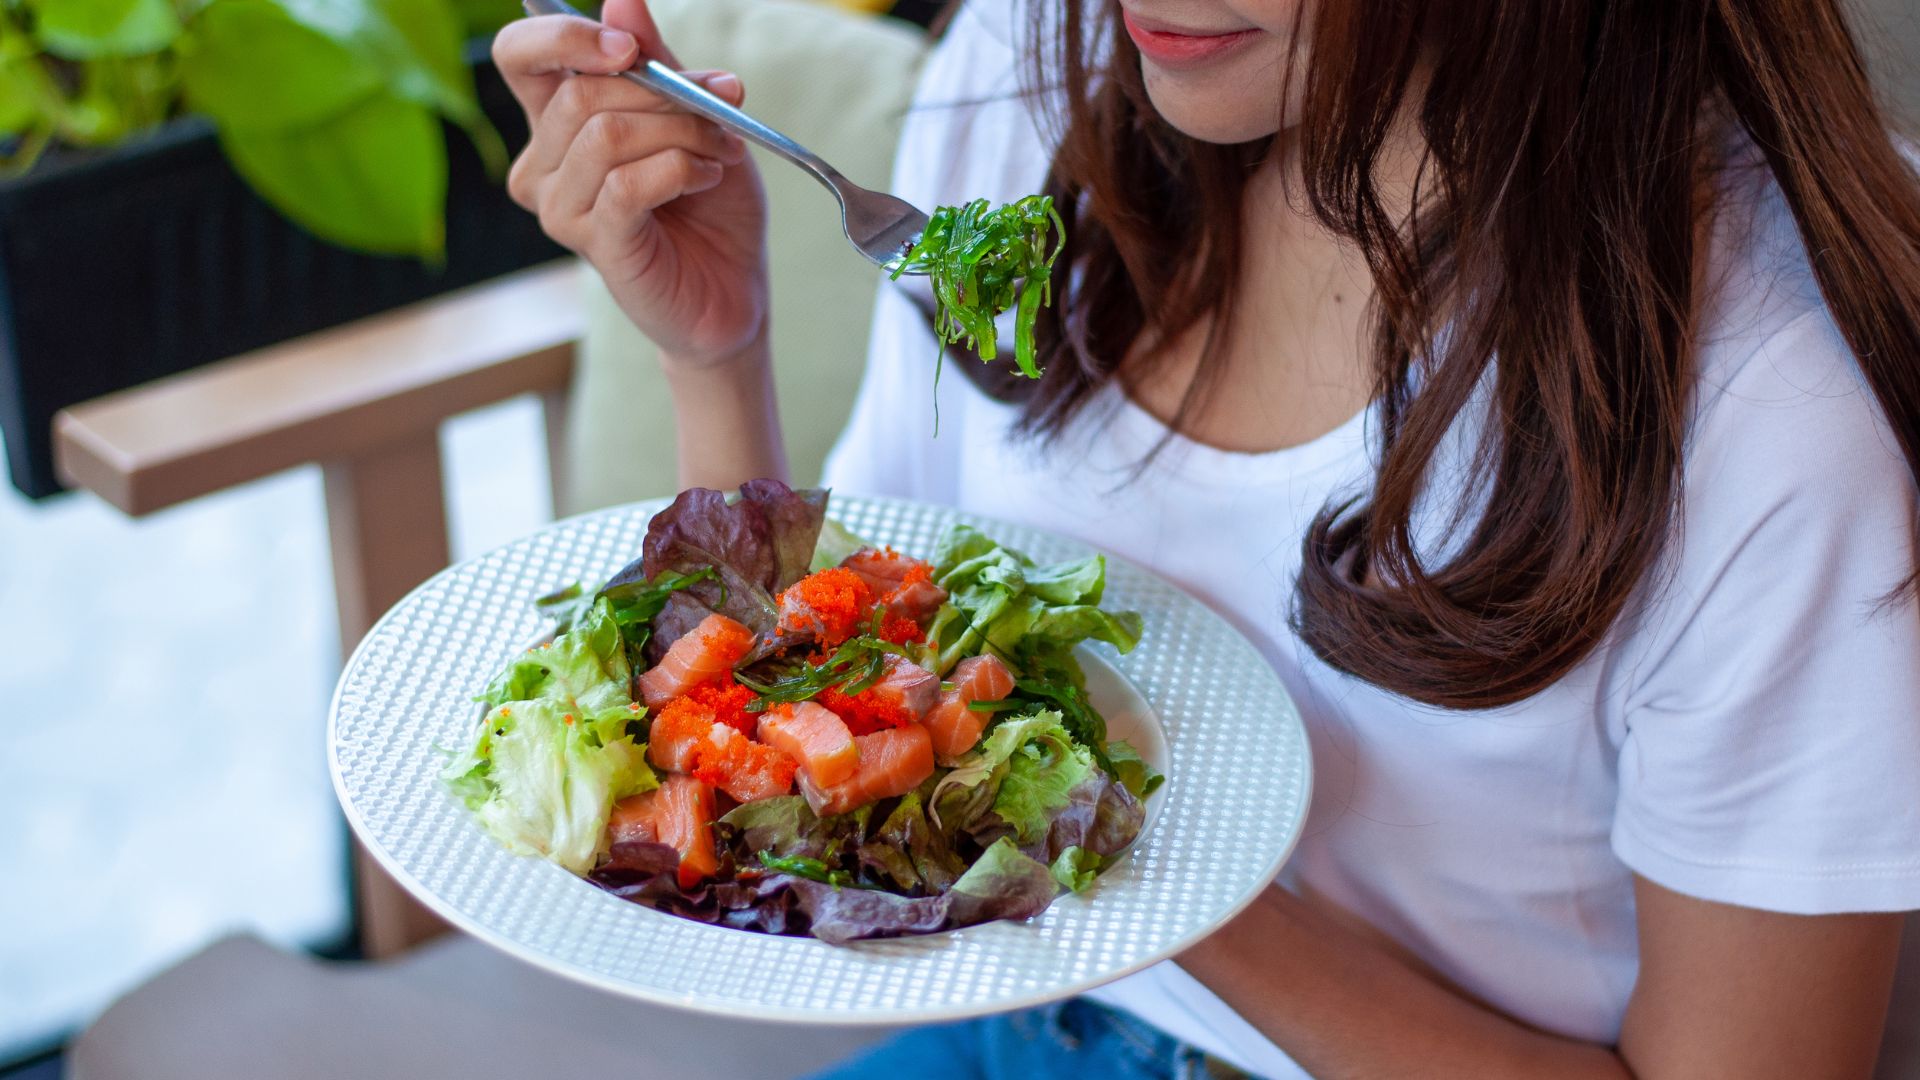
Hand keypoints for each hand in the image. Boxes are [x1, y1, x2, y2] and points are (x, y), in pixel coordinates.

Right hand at [493, 0, 769, 368]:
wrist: (733, 288)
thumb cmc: (710, 205)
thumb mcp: (693, 117)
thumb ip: (658, 62)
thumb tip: (622, 0)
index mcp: (558, 122)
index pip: (520, 56)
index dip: (566, 37)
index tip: (630, 47)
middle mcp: (545, 165)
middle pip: (581, 94)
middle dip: (664, 92)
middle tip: (720, 109)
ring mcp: (562, 208)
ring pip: (606, 135)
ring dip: (681, 133)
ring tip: (718, 152)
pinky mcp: (594, 244)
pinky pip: (627, 183)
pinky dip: (679, 169)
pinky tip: (706, 179)